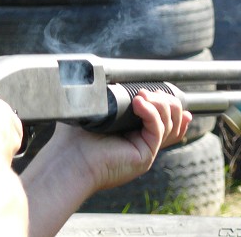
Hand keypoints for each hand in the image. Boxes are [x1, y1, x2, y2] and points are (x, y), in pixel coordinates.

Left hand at [49, 89, 191, 190]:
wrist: (68, 161)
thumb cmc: (73, 139)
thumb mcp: (93, 111)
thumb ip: (106, 97)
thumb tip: (112, 79)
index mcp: (133, 133)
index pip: (162, 119)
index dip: (168, 104)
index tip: (162, 90)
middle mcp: (142, 142)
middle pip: (173, 119)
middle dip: (165, 99)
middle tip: (144, 92)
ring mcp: (146, 150)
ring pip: (170, 122)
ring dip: (159, 102)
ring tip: (140, 96)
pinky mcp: (145, 155)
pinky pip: (158, 128)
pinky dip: (151, 112)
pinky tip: (138, 103)